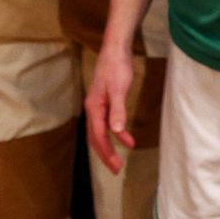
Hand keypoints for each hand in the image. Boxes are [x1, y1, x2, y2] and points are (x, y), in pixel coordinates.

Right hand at [83, 43, 137, 174]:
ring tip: (119, 160)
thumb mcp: (119, 89)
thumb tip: (117, 132)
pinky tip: (126, 137)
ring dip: (109, 147)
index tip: (116, 166)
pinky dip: (115, 134)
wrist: (115, 48)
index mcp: (94, 108)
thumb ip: (117, 110)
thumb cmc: (116, 67)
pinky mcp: (104, 102)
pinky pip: (106, 124)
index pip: (99, 136)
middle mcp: (93, 109)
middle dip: (106, 155)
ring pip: (100, 133)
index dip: (107, 152)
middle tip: (117, 170)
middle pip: (96, 138)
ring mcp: (97, 105)